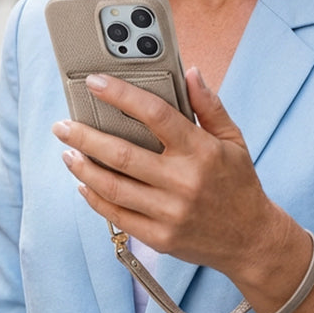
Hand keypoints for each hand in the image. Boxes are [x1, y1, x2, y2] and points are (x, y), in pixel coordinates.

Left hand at [52, 68, 283, 280]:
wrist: (251, 240)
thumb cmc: (239, 183)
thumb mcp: (233, 139)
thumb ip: (210, 105)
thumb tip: (190, 72)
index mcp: (200, 151)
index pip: (154, 114)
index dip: (121, 95)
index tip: (95, 82)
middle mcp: (182, 182)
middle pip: (122, 154)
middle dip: (85, 136)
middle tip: (62, 125)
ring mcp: (169, 213)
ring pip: (112, 186)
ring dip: (83, 167)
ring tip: (67, 152)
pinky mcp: (159, 237)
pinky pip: (117, 215)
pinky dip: (94, 198)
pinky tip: (83, 183)